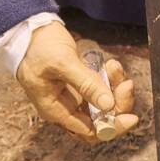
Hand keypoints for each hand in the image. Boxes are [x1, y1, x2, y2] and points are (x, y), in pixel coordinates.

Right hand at [16, 23, 137, 141]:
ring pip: (103, 102)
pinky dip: (109, 78)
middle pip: (100, 119)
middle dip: (117, 103)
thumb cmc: (38, 47)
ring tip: (114, 66)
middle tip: (126, 83)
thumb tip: (108, 106)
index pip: (90, 132)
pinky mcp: (78, 83)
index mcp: (56, 110)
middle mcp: (65, 107)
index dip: (112, 127)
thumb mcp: (62, 63)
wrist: (28, 29)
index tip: (131, 117)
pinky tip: (110, 64)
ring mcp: (72, 95)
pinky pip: (100, 88)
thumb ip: (85, 84)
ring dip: (114, 87)